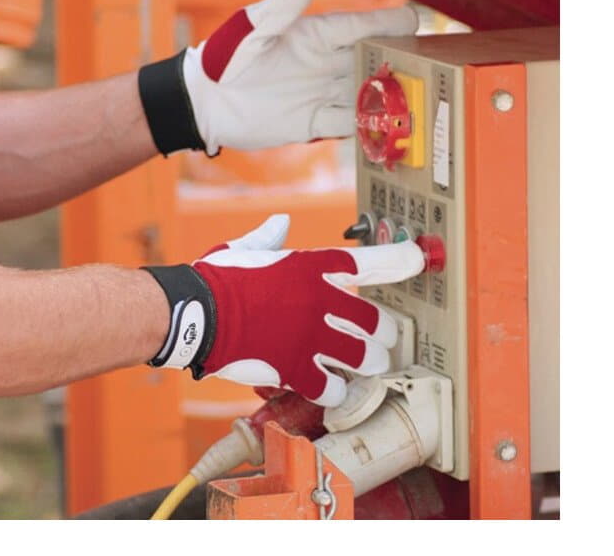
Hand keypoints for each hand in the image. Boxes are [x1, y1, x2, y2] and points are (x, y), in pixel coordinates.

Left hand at [138, 0, 417, 155]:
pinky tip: (386, 127)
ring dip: (389, 96)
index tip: (416, 21)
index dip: (388, 24)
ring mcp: (321, 94)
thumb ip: (285, 4)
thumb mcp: (253, 28)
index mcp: (316, 35)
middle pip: (371, 60)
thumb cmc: (225, 58)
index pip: (360, 26)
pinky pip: (346, 124)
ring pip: (365, 93)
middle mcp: (325, 64)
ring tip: (418, 99)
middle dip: (399, 62)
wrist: (206, 104)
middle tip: (429, 65)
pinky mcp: (312, 123)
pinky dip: (366, 126)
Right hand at [144, 215, 424, 406]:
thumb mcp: (246, 248)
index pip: (369, 263)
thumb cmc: (219, 277)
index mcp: (312, 268)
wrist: (194, 312)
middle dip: (384, 334)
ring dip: (368, 363)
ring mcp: (312, 337)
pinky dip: (337, 390)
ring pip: (366, 358)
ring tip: (362, 366)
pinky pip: (335, 388)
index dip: (399, 260)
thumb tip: (279, 222)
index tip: (419, 258)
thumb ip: (270, 237)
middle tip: (379, 340)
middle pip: (378, 323)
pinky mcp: (296, 369)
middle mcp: (320, 301)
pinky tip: (330, 387)